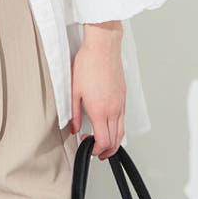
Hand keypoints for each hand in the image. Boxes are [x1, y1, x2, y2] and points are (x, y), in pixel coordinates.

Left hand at [70, 26, 125, 160]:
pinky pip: (123, 118)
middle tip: (97, 151)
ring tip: (105, 143)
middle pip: (115, 140)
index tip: (89, 148)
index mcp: (99, 110)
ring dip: (114, 141)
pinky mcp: (123, 96)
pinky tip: (110, 124)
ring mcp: (120, 103)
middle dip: (107, 151)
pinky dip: (118, 127)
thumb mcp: (74, 90)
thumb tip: (73, 127)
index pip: (103, 141)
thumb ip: (73, 112)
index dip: (96, 150)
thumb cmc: (88, 63)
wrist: (103, 47)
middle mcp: (113, 109)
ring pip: (122, 130)